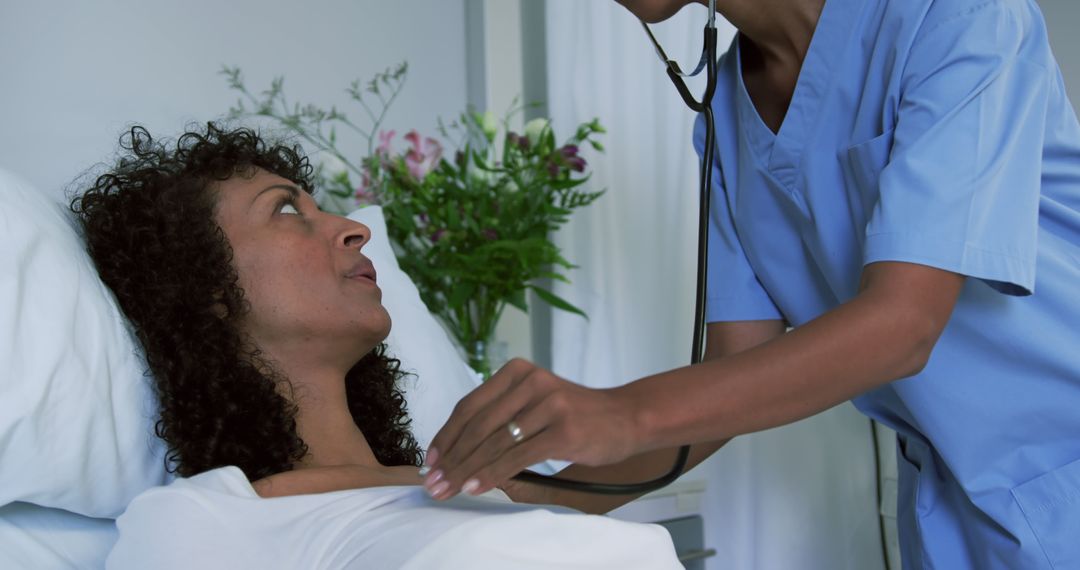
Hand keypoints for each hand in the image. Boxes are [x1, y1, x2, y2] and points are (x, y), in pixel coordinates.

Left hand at [424, 358, 641, 499]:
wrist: (626, 417)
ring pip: (495, 443)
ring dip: (466, 470)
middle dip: (452, 458)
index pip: (470, 405)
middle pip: (478, 425)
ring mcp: (548, 405)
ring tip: (449, 489)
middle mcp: (531, 382)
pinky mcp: (562, 431)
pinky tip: (476, 487)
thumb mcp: (536, 402)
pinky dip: (492, 474)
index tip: (430, 461)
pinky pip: (517, 456)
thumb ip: (502, 415)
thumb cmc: (576, 415)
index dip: (446, 435)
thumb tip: (457, 450)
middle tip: (433, 482)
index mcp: (517, 372)